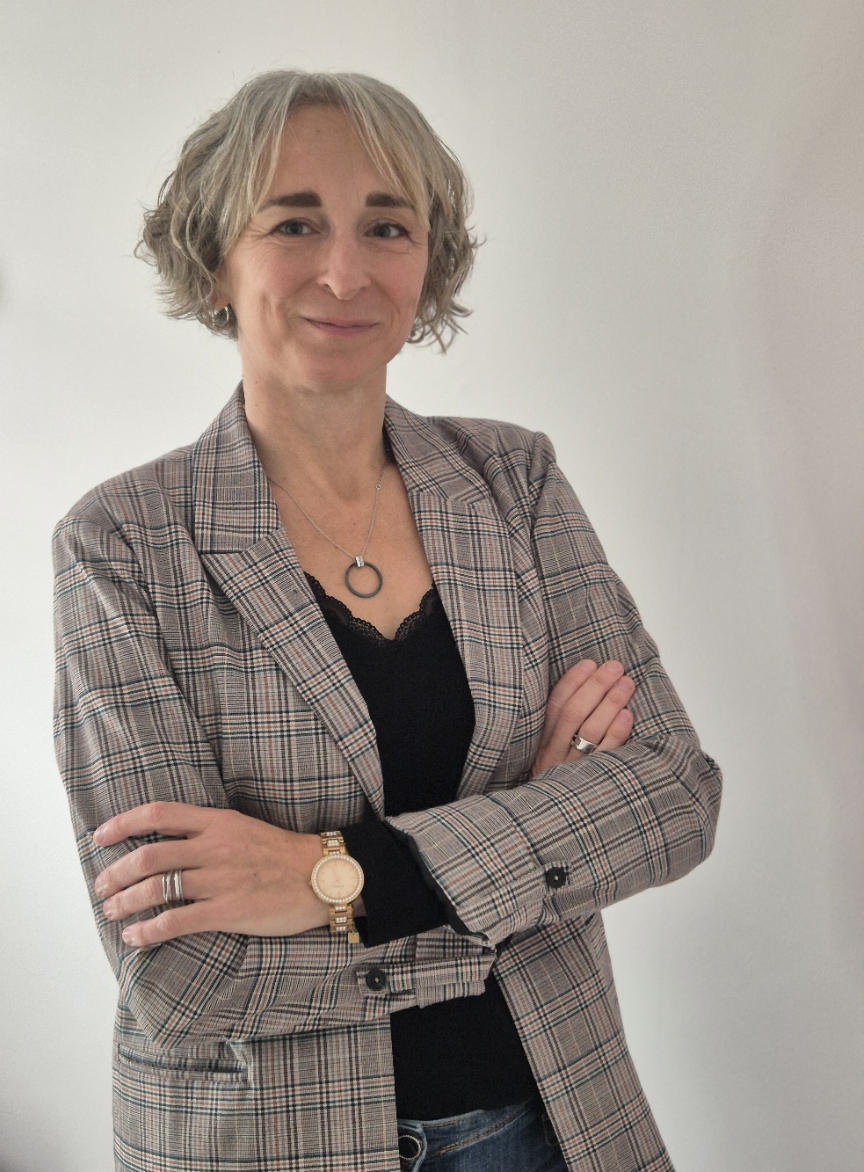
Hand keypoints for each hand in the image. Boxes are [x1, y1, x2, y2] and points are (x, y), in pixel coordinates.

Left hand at [93, 803, 329, 947]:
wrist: (323, 876)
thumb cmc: (283, 854)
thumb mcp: (244, 828)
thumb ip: (208, 831)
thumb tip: (168, 842)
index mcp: (218, 822)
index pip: (159, 813)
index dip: (123, 824)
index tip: (100, 836)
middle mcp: (214, 847)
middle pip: (149, 855)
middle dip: (116, 873)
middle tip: (102, 886)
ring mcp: (220, 879)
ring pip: (156, 889)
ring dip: (125, 902)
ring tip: (111, 911)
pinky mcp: (227, 911)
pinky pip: (175, 921)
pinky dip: (148, 931)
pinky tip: (135, 937)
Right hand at [530, 659, 634, 776]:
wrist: (545, 827)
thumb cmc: (553, 781)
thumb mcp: (545, 753)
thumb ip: (557, 727)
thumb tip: (585, 688)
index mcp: (540, 743)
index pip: (554, 706)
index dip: (572, 682)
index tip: (589, 663)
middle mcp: (553, 756)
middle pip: (574, 714)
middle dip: (596, 686)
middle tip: (615, 666)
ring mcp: (572, 771)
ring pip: (590, 731)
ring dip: (610, 703)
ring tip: (626, 683)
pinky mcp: (591, 784)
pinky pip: (605, 756)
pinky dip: (617, 734)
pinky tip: (627, 715)